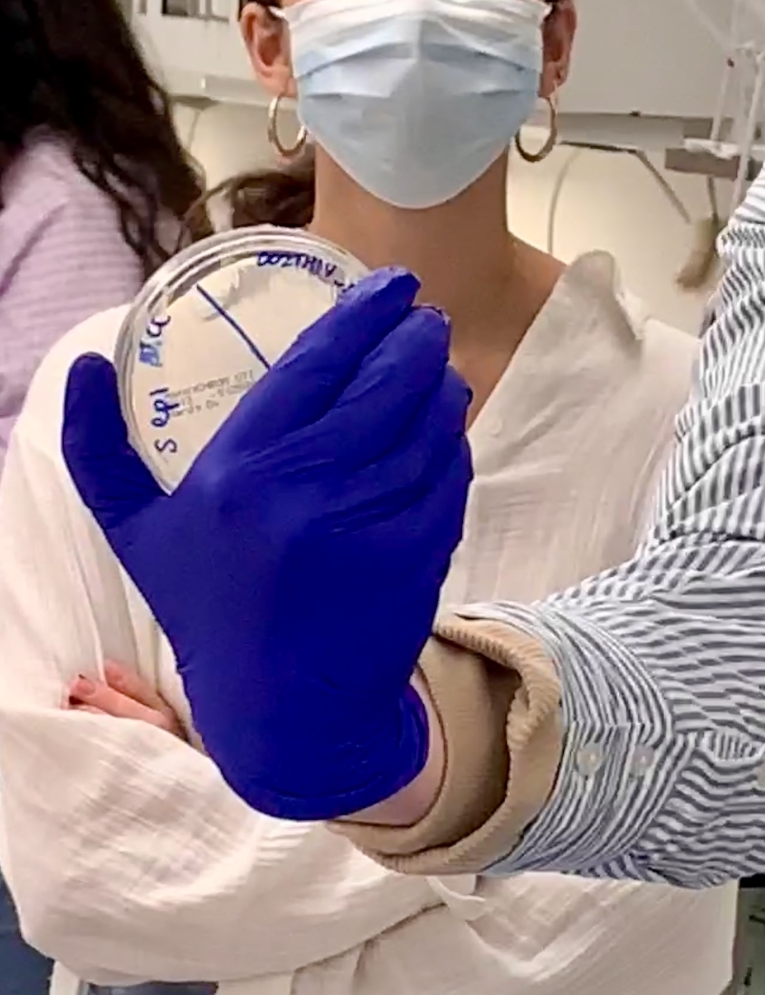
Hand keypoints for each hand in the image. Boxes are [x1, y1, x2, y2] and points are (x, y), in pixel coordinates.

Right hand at [62, 267, 471, 820]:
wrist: (284, 711)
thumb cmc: (210, 607)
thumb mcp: (139, 532)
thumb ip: (102, 449)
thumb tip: (82, 365)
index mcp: (238, 473)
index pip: (316, 363)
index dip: (362, 313)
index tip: (390, 284)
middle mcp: (305, 492)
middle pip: (386, 382)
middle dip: (416, 339)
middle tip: (425, 319)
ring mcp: (368, 523)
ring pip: (428, 424)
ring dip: (442, 385)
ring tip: (436, 368)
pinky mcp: (418, 554)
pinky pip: (449, 474)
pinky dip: (452, 445)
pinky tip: (444, 430)